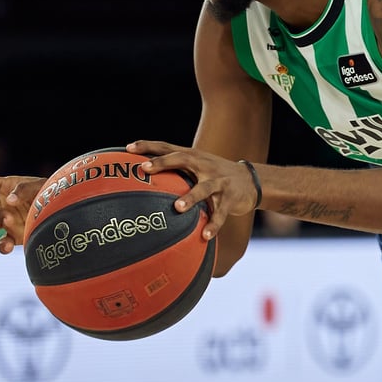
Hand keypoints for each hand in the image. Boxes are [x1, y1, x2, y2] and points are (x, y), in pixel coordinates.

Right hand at [0, 175, 46, 253]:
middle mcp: (1, 204)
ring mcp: (5, 221)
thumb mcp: (40, 185)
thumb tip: (9, 200)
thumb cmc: (49, 192)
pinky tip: (6, 247)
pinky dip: (1, 246)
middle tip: (8, 217)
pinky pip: (1, 242)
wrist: (64, 210)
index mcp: (4, 187)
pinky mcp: (13, 236)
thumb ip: (24, 189)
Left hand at [127, 140, 257, 240]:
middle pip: (183, 159)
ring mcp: (219, 182)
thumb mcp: (198, 167)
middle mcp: (205, 166)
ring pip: (204, 188)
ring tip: (178, 208)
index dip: (148, 146)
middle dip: (164, 163)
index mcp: (194, 157)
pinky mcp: (230, 198)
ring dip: (191, 197)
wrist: (252, 180)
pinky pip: (220, 213)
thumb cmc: (215, 175)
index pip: (168, 147)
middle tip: (145, 168)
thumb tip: (141, 179)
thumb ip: (176, 169)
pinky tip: (205, 236)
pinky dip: (213, 224)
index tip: (128, 147)